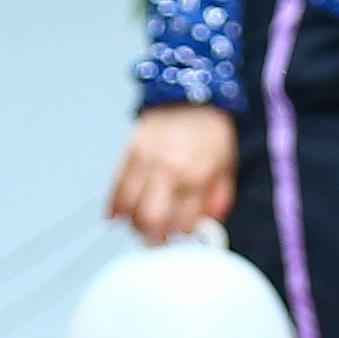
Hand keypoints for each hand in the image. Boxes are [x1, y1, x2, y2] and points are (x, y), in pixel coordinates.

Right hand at [111, 104, 238, 241]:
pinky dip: (113, 206)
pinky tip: (114, 217)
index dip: (181, 234)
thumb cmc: (211, 135)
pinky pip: (116, 186)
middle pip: (150, 219)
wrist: (193, 98)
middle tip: (156, 239)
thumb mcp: (226, 169)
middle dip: (152, 237)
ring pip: (129, 206)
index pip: (183, 223)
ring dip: (132, 223)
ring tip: (139, 226)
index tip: (180, 234)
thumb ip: (218, 200)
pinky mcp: (130, 152)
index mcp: (197, 176)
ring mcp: (147, 161)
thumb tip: (207, 226)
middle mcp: (170, 170)